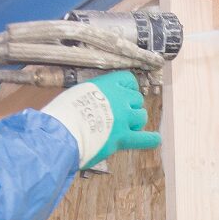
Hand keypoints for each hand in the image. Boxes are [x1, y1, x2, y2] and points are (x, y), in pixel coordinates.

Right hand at [43, 71, 161, 168]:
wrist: (63, 132)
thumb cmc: (63, 112)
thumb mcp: (77, 93)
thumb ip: (92, 97)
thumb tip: (93, 104)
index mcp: (108, 85)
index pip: (128, 80)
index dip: (128, 88)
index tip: (124, 94)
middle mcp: (120, 99)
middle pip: (137, 99)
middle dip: (131, 106)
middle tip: (120, 115)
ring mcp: (124, 119)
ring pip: (141, 116)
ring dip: (136, 121)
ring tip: (128, 127)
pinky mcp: (123, 138)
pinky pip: (143, 139)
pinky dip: (150, 139)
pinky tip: (155, 139)